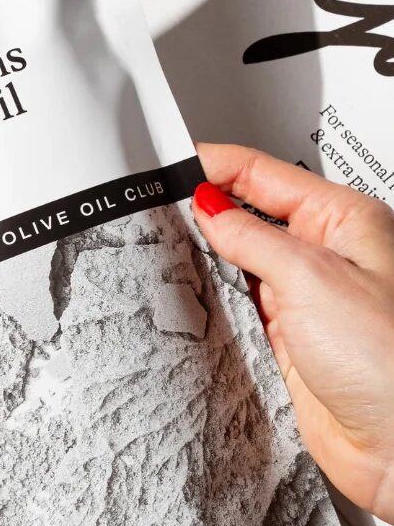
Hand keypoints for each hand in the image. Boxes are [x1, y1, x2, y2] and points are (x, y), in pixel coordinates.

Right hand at [193, 143, 393, 522]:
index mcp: (343, 221)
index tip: (167, 164)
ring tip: (161, 251)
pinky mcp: (291, 345)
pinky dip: (212, 307)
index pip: (263, 174)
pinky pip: (240, 313)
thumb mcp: (310, 276)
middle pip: (249, 217)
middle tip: (155, 208)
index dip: (212, 165)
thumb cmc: (392, 361)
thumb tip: (209, 207)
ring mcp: (307, 302)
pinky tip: (189, 300)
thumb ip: (251, 237)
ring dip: (206, 263)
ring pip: (240, 267)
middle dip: (203, 213)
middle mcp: (326, 257)